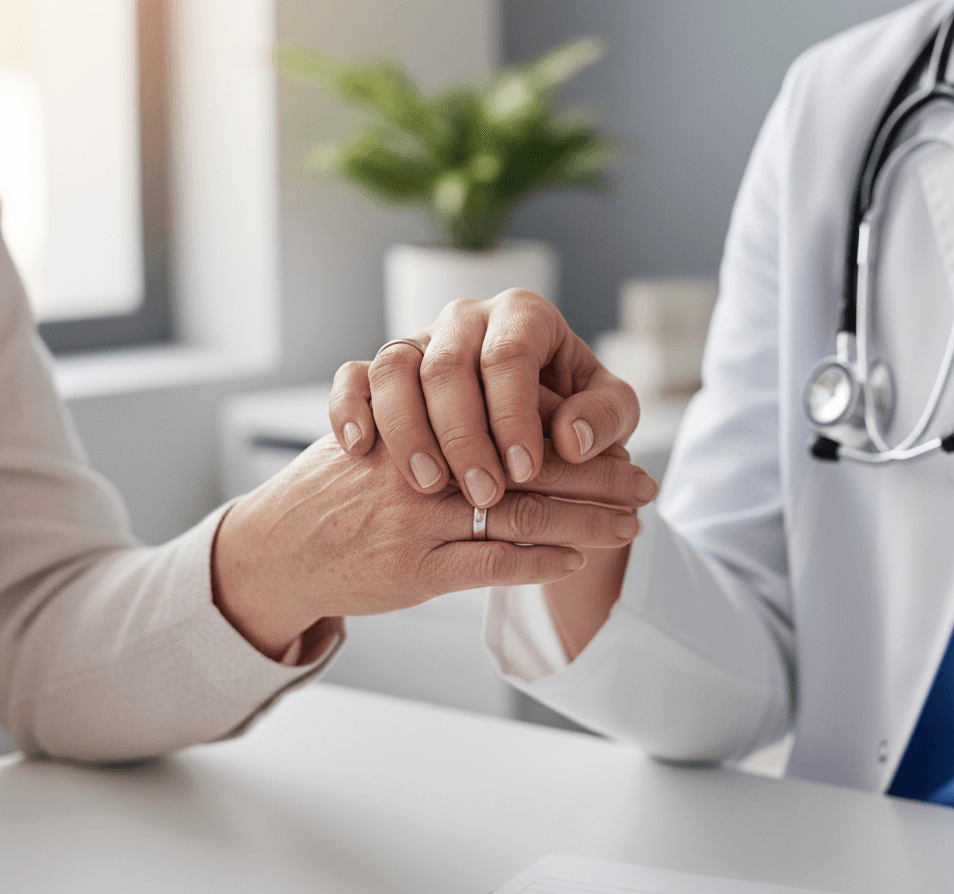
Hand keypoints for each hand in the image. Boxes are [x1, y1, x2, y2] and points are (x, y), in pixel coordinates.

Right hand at [211, 433, 645, 662]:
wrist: (274, 548)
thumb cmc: (338, 488)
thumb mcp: (385, 435)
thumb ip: (444, 426)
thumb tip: (521, 431)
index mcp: (422, 417)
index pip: (517, 420)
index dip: (576, 440)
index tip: (623, 450)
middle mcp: (423, 460)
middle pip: (530, 465)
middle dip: (598, 479)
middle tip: (646, 488)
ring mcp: (417, 517)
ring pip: (519, 512)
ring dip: (583, 522)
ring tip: (629, 527)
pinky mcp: (410, 569)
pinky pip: (487, 564)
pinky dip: (535, 563)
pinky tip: (573, 560)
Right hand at [329, 289, 646, 509]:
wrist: (525, 418)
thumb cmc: (571, 411)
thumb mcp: (606, 410)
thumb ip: (606, 417)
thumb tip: (573, 438)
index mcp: (522, 316)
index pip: (508, 354)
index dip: (514, 414)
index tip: (525, 470)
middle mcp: (465, 321)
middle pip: (447, 366)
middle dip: (464, 435)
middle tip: (485, 492)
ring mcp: (419, 344)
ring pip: (393, 369)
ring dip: (408, 429)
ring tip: (428, 484)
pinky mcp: (382, 372)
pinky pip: (351, 378)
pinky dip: (349, 408)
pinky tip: (360, 447)